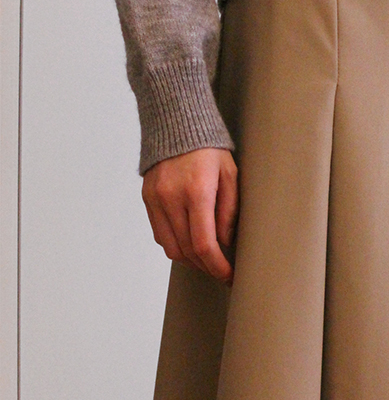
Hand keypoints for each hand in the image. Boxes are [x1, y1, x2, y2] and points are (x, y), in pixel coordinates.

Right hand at [142, 147, 237, 284]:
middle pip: (186, 251)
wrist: (177, 123)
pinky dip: (175, 245)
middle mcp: (171, 198)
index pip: (203, 244)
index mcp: (196, 192)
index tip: (228, 276)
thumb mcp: (230, 176)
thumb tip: (225, 243)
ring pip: (170, 247)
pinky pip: (159, 234)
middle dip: (206, 267)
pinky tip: (190, 244)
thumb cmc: (210, 149)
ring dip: (190, 260)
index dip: (217, 266)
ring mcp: (155, 199)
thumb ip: (228, 211)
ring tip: (208, 260)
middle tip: (222, 272)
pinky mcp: (147, 198)